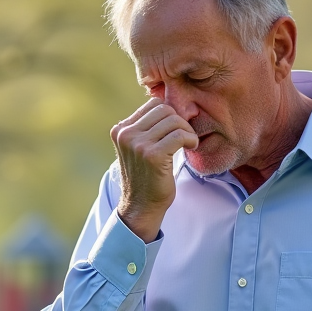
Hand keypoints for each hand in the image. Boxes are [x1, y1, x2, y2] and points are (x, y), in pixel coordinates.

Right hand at [110, 98, 197, 241]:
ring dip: (187, 131)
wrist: (141, 206)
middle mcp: (126, 134)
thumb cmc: (145, 176)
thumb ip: (146, 127)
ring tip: (188, 143)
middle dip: (180, 121)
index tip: (175, 130)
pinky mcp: (152, 155)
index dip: (170, 114)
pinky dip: (190, 139)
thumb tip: (169, 106)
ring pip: (173, 120)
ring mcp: (138, 144)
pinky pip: (179, 135)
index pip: (153, 104)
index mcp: (120, 130)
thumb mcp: (137, 147)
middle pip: (164, 109)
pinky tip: (191, 147)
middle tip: (184, 137)